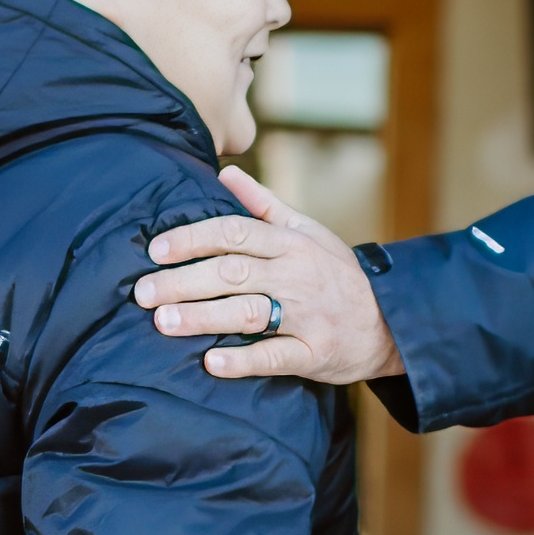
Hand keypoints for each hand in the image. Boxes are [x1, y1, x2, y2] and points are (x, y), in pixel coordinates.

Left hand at [132, 167, 401, 386]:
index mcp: (291, 242)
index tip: (156, 250)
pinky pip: (275, 356)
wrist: (391, 321)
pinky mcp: (315, 353)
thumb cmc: (337, 274)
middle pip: (232, 272)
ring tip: (163, 322)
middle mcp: (297, 275)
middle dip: (183, 281)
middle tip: (142, 293)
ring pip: (249, 312)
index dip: (192, 239)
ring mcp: (307, 315)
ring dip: (203, 317)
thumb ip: (263, 205)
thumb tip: (225, 172)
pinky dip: (243, 360)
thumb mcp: (307, 231)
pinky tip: (210, 363)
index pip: (234, 232)